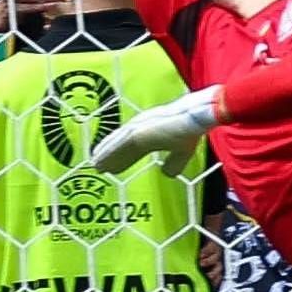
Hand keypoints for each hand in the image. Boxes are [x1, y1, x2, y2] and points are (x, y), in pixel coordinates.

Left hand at [87, 86, 219, 171]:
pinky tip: (98, 163)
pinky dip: (107, 154)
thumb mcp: (183, 151)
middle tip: (99, 166)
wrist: (195, 118)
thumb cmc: (192, 129)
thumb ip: (174, 162)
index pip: (134, 146)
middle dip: (111, 155)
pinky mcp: (137, 132)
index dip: (124, 157)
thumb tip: (168, 173)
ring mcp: (138, 128)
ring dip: (106, 155)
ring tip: (96, 165)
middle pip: (122, 144)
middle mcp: (141, 126)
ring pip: (117, 145)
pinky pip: (118, 146)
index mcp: (152, 130)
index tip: (115, 166)